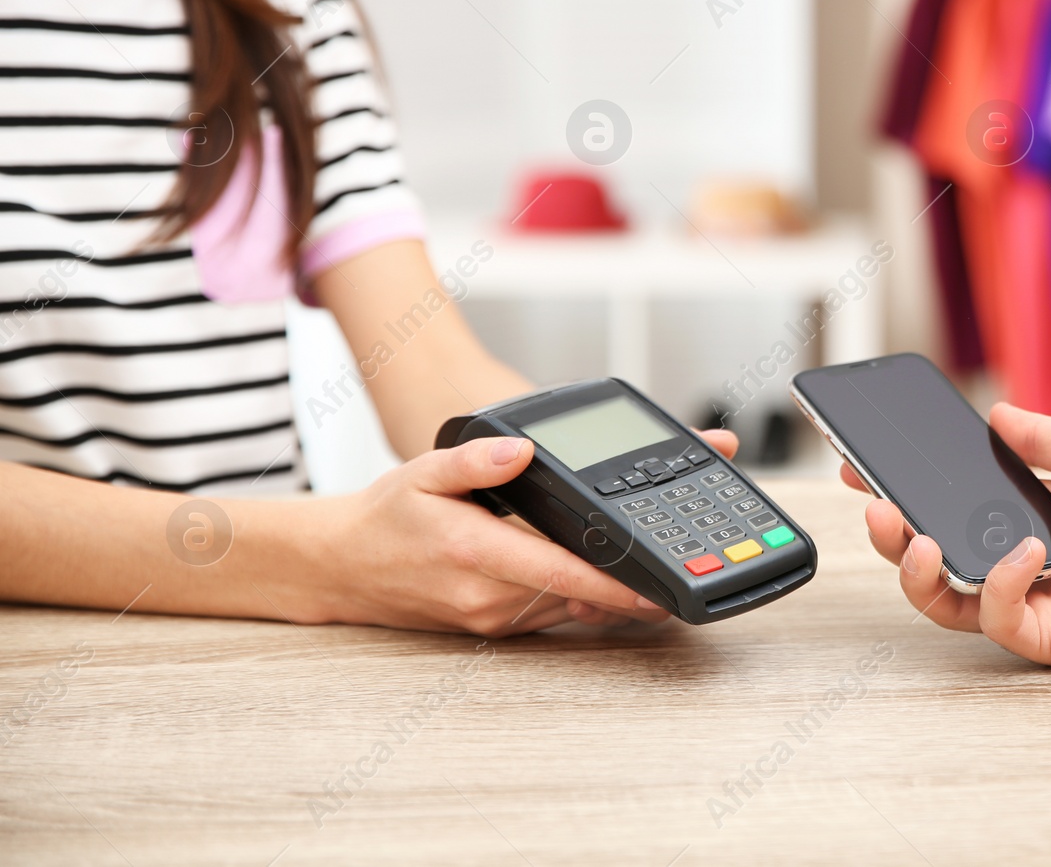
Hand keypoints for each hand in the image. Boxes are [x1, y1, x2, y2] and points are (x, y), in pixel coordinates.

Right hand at [298, 429, 739, 635]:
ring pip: (569, 607)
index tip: (656, 586)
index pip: (560, 573)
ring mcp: (493, 618)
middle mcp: (488, 595)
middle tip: (678, 567)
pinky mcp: (496, 627)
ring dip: (610, 592)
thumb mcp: (423, 471)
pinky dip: (583, 597)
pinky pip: (552, 614)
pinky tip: (609, 578)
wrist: (343, 568)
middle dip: (628, 580)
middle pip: (577, 592)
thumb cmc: (386, 517)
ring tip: (654, 568)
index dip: (613, 583)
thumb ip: (477, 459)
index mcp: (475, 553)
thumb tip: (524, 452)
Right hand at [850, 403, 1050, 671]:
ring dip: (916, 568)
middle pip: (931, 553)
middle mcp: (1016, 557)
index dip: (902, 486)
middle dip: (890, 532)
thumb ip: (1040, 436)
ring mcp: (1028, 599)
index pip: (946, 501)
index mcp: (1024, 511)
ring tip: (913, 537)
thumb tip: (995, 412)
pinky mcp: (1045, 635)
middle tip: (876, 506)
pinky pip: (994, 616)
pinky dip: (997, 582)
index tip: (863, 465)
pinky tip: (1021, 554)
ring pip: (944, 597)